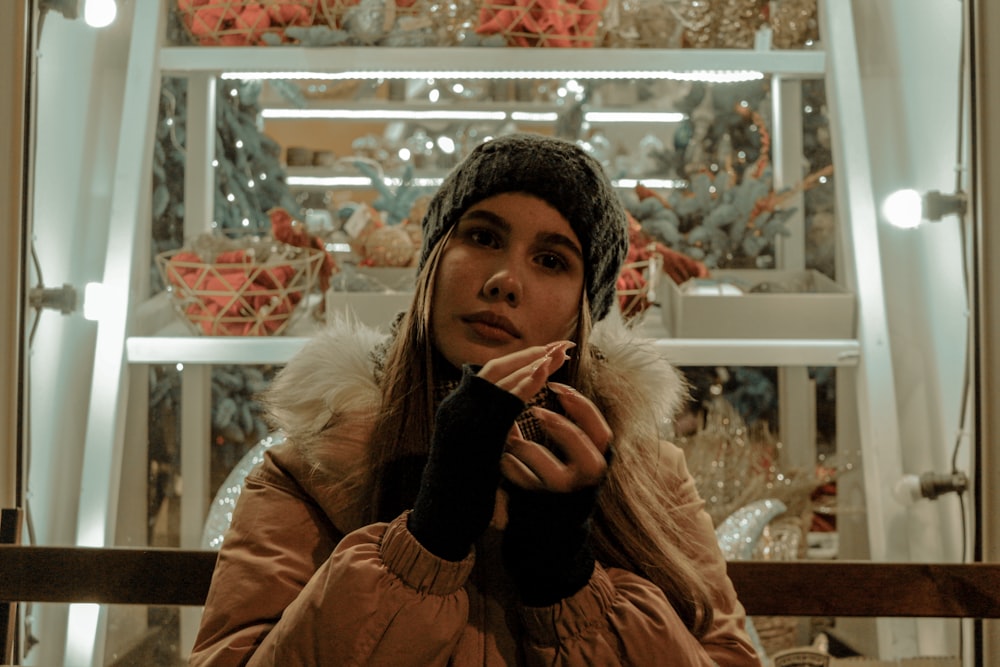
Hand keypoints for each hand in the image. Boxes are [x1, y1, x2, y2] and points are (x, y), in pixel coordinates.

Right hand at [407, 341, 574, 561]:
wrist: (440, 517)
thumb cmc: (461, 491)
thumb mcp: (478, 453)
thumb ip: (492, 435)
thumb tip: (512, 428)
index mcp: (457, 409)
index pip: (490, 375)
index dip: (519, 361)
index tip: (547, 352)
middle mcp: (456, 407)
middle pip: (495, 368)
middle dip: (530, 355)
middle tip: (562, 345)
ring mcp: (461, 417)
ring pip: (498, 378)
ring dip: (530, 362)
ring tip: (558, 353)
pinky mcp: (472, 432)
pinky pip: (501, 402)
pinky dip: (523, 384)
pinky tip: (543, 374)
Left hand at [499, 379, 612, 606]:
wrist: (548, 535)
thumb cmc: (559, 481)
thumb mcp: (574, 456)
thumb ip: (570, 427)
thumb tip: (550, 380)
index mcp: (599, 461)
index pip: (600, 429)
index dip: (580, 405)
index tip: (557, 385)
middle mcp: (587, 480)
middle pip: (581, 445)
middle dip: (558, 425)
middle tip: (535, 410)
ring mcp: (563, 495)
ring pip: (547, 466)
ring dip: (522, 446)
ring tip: (509, 438)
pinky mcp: (538, 505)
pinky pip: (519, 480)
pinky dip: (507, 465)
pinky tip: (500, 459)